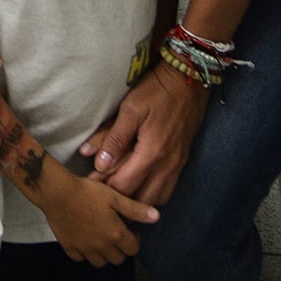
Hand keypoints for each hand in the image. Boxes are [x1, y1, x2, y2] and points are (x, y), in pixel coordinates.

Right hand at [41, 169, 158, 265]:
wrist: (57, 192)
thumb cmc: (87, 192)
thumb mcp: (114, 196)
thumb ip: (136, 209)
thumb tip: (157, 217)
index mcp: (115, 234)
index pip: (133, 249)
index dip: (134, 240)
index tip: (130, 229)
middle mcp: (101, 246)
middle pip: (118, 259)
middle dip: (121, 249)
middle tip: (116, 233)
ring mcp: (84, 249)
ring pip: (100, 262)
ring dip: (104, 254)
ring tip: (101, 238)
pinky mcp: (69, 247)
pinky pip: (80, 258)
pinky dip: (84, 253)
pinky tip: (84, 240)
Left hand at [79, 66, 207, 204]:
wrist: (189, 81)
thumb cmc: (157, 91)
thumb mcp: (131, 109)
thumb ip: (114, 138)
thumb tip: (98, 162)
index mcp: (152, 154)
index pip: (125, 186)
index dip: (106, 190)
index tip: (91, 186)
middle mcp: (167, 165)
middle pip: (141, 199)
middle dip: (122, 199)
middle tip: (104, 191)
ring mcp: (177, 165)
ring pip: (157, 198)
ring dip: (139, 199)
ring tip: (122, 191)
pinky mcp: (183, 161)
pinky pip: (168, 189)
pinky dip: (153, 193)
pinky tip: (142, 185)